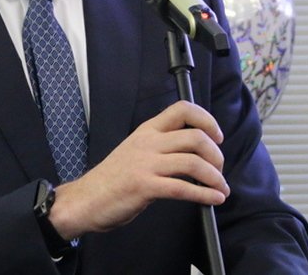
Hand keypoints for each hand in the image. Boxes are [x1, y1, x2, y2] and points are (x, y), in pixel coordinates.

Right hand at [48, 100, 229, 239]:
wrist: (86, 199)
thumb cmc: (113, 179)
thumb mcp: (135, 151)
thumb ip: (160, 147)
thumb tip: (195, 152)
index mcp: (146, 131)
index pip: (182, 109)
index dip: (206, 120)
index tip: (216, 136)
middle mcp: (147, 143)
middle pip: (195, 138)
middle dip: (216, 155)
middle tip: (219, 170)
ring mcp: (145, 164)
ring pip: (193, 163)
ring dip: (215, 178)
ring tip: (221, 188)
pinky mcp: (144, 186)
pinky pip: (183, 188)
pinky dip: (205, 194)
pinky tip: (213, 199)